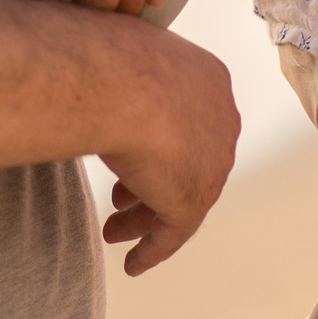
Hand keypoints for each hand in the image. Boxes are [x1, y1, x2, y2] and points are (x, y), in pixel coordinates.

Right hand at [97, 38, 236, 273]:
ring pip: (177, 196)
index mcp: (207, 80)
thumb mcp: (122, 55)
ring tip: (114, 229)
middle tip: (122, 196)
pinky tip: (134, 263)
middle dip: (151, 180)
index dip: (157, 141)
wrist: (118, 83)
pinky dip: (153, 249)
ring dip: (144, 216)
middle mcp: (219, 120)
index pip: (188, 120)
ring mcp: (211, 161)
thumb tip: (98, 78)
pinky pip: (173, 231)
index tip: (132, 155)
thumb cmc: (110, 57)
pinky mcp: (193, 198)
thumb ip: (125, 74)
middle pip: (185, 160)